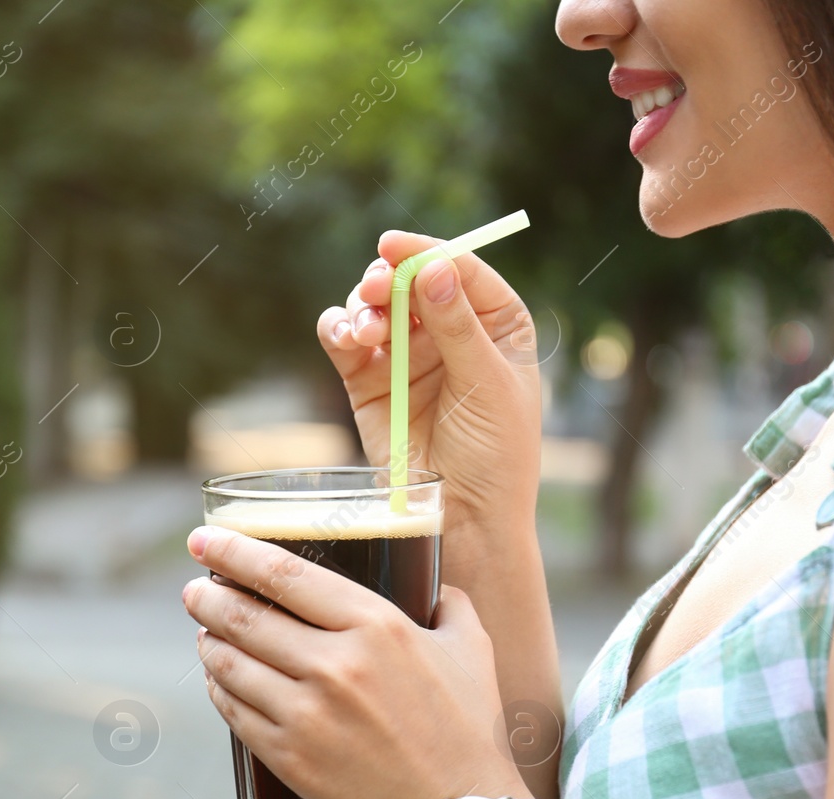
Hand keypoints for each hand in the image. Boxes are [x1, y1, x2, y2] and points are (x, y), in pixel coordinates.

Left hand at [182, 525, 527, 798]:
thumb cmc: (470, 731)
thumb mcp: (470, 650)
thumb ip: (448, 604)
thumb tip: (433, 585)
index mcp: (378, 627)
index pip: (284, 575)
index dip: (233, 551)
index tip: (203, 538)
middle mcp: (335, 666)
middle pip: (245, 616)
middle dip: (208, 596)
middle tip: (195, 588)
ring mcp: (307, 715)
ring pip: (230, 663)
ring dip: (208, 640)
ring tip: (205, 629)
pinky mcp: (289, 758)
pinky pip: (233, 711)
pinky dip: (219, 686)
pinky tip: (219, 677)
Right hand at [316, 231, 541, 551]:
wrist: (461, 517)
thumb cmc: (495, 455)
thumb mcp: (487, 385)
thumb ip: (459, 326)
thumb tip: (434, 269)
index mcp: (495, 324)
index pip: (460, 270)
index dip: (428, 252)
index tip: (394, 246)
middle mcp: (449, 330)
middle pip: (411, 279)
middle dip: (389, 278)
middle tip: (378, 290)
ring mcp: (406, 353)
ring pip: (375, 304)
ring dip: (364, 305)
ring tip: (367, 329)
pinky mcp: (369, 379)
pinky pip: (345, 339)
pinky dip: (338, 329)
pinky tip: (346, 339)